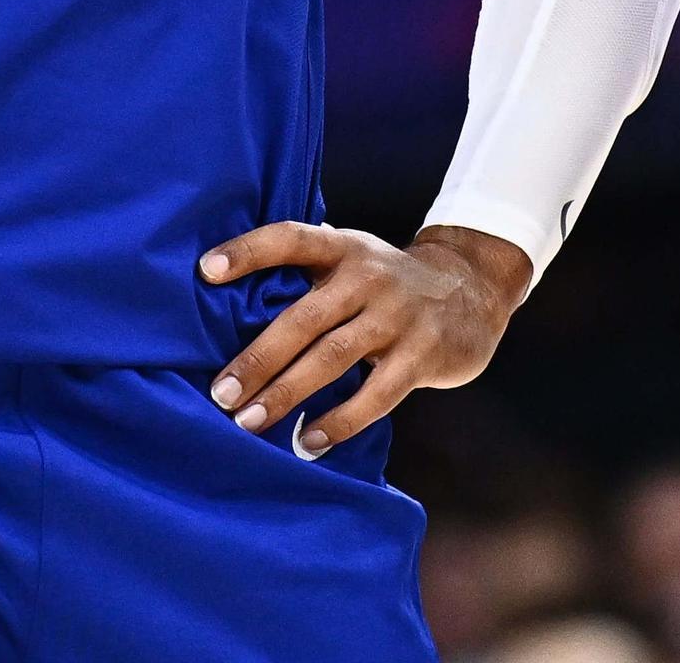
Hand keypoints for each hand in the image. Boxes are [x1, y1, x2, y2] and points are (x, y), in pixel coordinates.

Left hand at [199, 222, 531, 455]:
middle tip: (220, 393)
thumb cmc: (387, 285)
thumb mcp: (354, 262)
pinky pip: (375, 394)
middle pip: (305, 317)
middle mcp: (370, 277)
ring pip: (334, 357)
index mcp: (345, 248)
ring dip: (287, 393)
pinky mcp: (422, 355)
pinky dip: (338, 421)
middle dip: (258, 358)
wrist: (474, 289)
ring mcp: (399, 316)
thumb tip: (226, 314)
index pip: (292, 239)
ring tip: (248, 421)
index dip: (249, 251)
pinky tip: (306, 441)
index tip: (205, 271)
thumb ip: (307, 279)